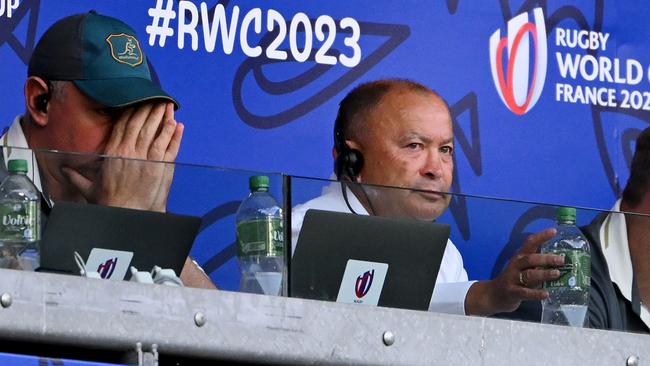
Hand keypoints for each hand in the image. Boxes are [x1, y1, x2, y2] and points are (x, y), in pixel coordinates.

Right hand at [62, 102, 183, 211]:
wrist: (126, 214)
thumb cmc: (108, 203)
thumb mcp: (88, 189)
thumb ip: (76, 177)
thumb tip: (64, 170)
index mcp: (113, 152)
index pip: (123, 125)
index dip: (131, 111)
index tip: (137, 101)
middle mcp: (130, 151)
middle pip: (141, 123)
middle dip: (149, 108)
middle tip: (156, 97)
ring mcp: (147, 158)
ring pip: (156, 131)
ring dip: (163, 117)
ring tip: (168, 105)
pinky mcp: (160, 166)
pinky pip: (169, 146)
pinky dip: (173, 134)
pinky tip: (178, 124)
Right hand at [465, 228, 564, 315]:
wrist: (494, 295)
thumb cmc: (514, 279)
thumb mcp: (523, 268)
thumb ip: (538, 264)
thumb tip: (561, 260)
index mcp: (520, 257)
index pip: (530, 243)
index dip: (541, 236)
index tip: (553, 231)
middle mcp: (515, 265)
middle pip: (530, 259)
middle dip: (546, 258)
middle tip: (561, 260)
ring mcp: (512, 279)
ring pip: (528, 274)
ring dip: (543, 273)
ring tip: (556, 273)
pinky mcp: (512, 292)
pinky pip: (525, 292)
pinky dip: (535, 293)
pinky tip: (546, 294)